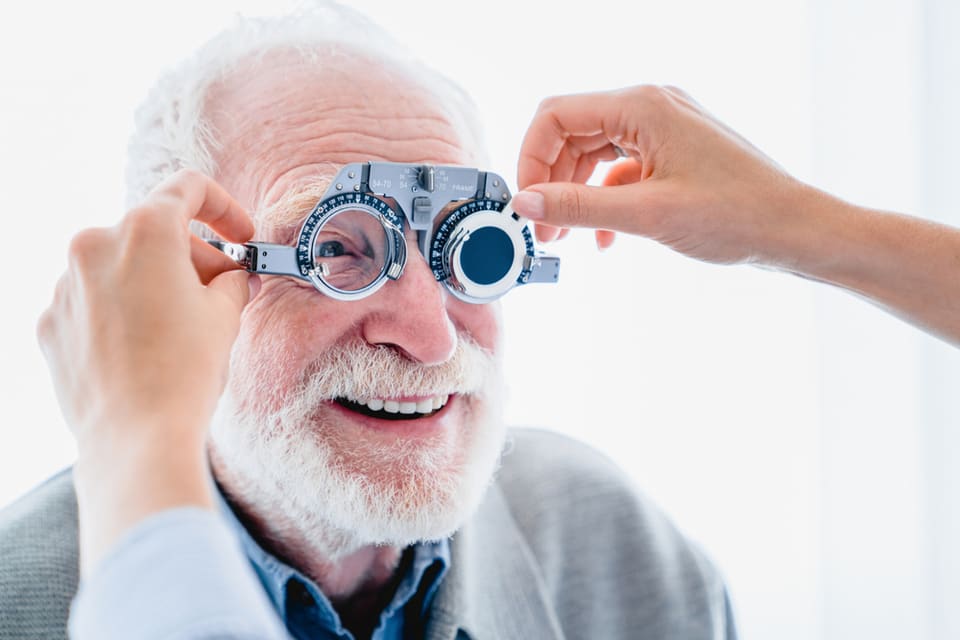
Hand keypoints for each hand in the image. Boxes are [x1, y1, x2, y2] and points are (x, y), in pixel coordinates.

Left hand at [38, 169, 256, 446]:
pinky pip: (94, 301)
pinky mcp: (50, 323)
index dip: (225, 208)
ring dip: (157, 284)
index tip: (240, 236)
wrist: (136, 438)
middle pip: (155, 232)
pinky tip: (147, 348)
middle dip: (195, 258)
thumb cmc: (185, 372)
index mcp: (144, 231)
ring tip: (184, 327)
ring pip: (122, 266)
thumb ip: (231, 282)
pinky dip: (125, 312)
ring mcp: (64, 286)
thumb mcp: (226, 316)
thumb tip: (233, 278)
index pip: (188, 189)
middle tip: (224, 293)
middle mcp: (94, 246)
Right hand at [512, 85, 805, 265]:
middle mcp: (651, 108)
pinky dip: (605, 199)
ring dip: (575, 193)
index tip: (527, 203)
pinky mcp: (672, 153)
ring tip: (568, 237)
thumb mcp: (647, 214)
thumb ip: (579, 206)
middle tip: (545, 229)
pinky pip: (620, 169)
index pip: (556, 116)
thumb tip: (526, 202)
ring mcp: (663, 129)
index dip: (531, 159)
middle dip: (551, 180)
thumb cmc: (738, 215)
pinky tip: (606, 237)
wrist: (794, 229)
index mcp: (643, 106)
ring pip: (593, 153)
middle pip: (572, 133)